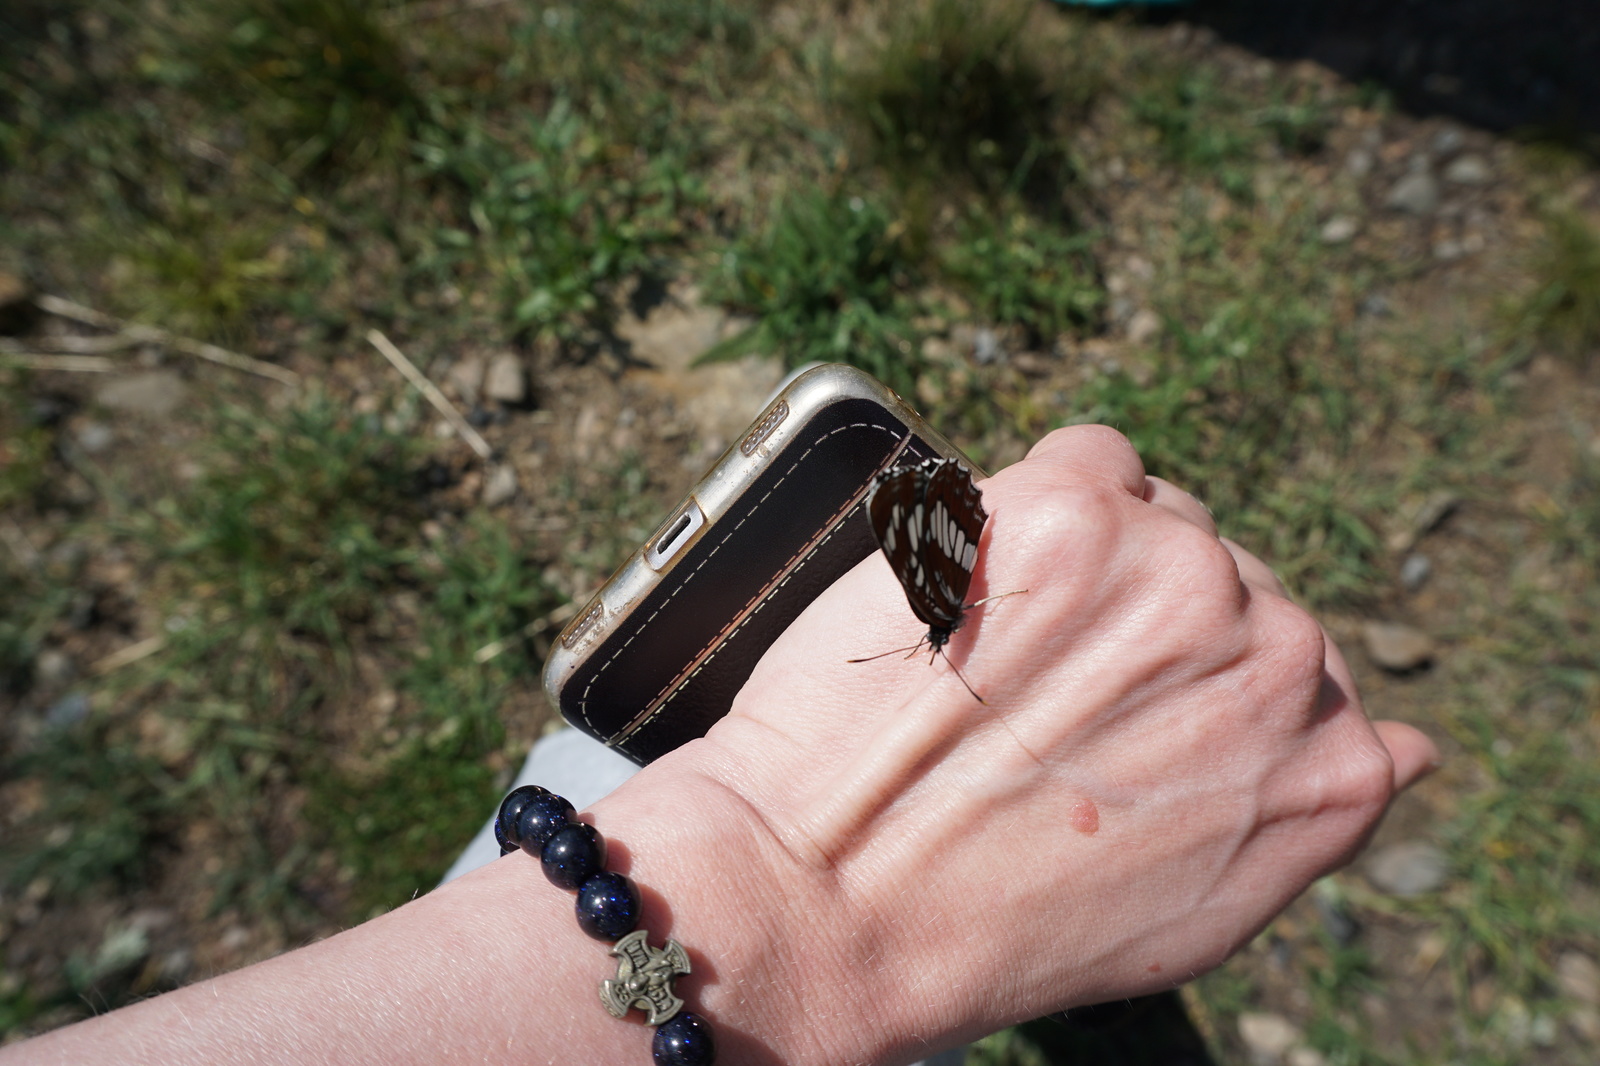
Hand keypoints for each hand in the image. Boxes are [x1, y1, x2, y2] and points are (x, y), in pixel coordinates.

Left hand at [621, 425, 1436, 1061]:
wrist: (828, 900)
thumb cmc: (992, 924)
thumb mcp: (1195, 912)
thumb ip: (1315, 818)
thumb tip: (1411, 744)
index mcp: (1331, 753)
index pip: (1291, 654)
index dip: (1186, 683)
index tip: (1114, 717)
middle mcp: (1279, 650)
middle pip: (1222, 580)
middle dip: (1137, 623)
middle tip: (1041, 695)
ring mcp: (1177, 570)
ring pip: (1156, 517)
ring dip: (1087, 564)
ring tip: (1002, 651)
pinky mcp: (1070, 510)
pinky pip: (1091, 458)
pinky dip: (1035, 500)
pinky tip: (983, 582)